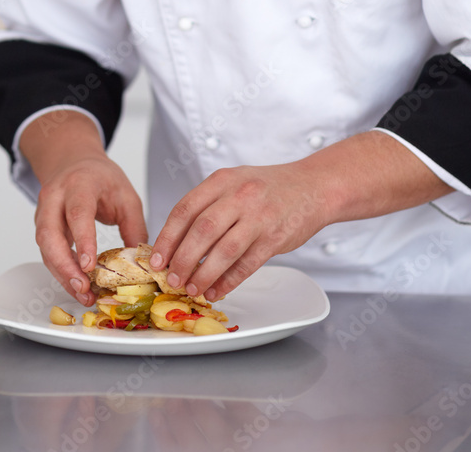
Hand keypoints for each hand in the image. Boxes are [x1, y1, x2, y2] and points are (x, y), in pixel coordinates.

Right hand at [34, 152, 147, 305]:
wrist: (74, 162)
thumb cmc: (101, 178)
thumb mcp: (126, 195)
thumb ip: (135, 227)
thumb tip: (141, 263)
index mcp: (80, 184)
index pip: (77, 213)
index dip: (83, 240)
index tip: (89, 266)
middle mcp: (55, 197)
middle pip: (50, 234)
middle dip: (65, 266)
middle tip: (83, 287)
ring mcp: (43, 211)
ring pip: (45, 248)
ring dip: (62, 274)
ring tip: (83, 294)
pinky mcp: (41, 227)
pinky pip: (47, 252)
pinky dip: (60, 271)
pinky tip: (77, 285)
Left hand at [149, 164, 328, 301]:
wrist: (313, 187)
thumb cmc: (268, 188)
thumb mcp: (234, 182)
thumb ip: (208, 205)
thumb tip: (177, 241)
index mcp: (222, 180)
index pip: (185, 209)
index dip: (168, 236)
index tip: (157, 258)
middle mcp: (239, 195)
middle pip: (201, 230)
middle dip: (182, 259)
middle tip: (172, 278)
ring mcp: (258, 217)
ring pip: (223, 250)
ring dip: (204, 274)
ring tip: (192, 288)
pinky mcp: (274, 238)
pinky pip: (247, 265)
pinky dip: (228, 281)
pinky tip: (217, 291)